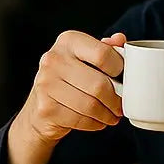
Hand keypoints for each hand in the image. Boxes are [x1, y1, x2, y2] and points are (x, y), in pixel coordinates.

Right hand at [5, 31, 126, 163]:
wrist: (39, 105)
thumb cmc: (70, 78)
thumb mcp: (86, 57)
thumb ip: (105, 48)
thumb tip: (120, 39)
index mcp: (68, 41)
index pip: (103, 54)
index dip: (120, 70)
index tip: (123, 79)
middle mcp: (54, 59)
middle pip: (99, 84)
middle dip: (116, 100)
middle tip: (121, 106)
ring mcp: (46, 83)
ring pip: (91, 105)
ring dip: (107, 115)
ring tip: (111, 115)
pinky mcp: (45, 107)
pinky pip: (80, 120)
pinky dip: (94, 123)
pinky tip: (96, 120)